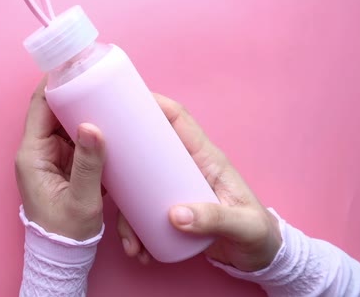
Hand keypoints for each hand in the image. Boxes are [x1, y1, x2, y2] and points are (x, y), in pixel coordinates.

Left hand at [15, 77, 105, 240]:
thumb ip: (89, 164)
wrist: (63, 253)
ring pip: (65, 122)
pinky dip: (89, 129)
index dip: (55, 83)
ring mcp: (51, 156)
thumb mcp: (82, 199)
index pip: (40, 106)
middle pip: (53, 109)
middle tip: (99, 77)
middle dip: (75, 93)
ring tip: (108, 95)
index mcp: (33, 155)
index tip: (75, 64)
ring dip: (84, 110)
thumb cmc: (65, 231)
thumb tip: (93, 126)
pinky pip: (75, 138)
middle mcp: (38, 150)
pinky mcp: (64, 164)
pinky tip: (108, 122)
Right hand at [117, 93, 281, 271]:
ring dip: (126, 211)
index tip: (125, 100)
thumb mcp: (243, 226)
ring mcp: (174, 189)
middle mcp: (185, 168)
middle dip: (121, 154)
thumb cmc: (257, 233)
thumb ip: (214, 218)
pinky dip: (135, 230)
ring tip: (129, 240)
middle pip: (147, 148)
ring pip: (138, 186)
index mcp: (206, 158)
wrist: (260, 258)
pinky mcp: (168, 209)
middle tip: (100, 161)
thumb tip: (175, 215)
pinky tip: (138, 249)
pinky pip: (142, 212)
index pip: (178, 120)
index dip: (154, 105)